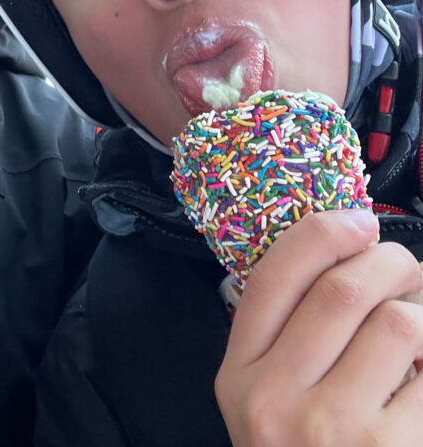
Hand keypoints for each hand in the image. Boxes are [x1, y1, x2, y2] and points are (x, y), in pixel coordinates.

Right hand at [215, 209, 422, 446]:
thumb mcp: (264, 407)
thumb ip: (285, 342)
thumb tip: (346, 258)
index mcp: (240, 378)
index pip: (274, 277)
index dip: (321, 233)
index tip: (358, 221)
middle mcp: (275, 401)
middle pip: (342, 290)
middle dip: (390, 262)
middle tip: (408, 268)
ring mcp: (333, 432)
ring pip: (396, 323)